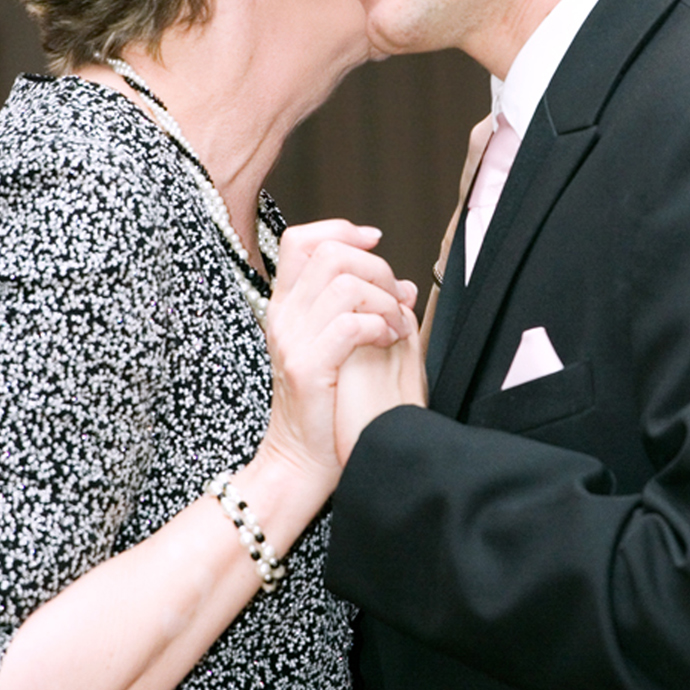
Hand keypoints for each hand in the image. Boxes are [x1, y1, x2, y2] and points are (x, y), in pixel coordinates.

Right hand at [261, 220, 415, 486]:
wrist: (300, 459)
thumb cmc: (325, 406)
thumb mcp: (337, 348)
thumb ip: (364, 311)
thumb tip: (406, 286)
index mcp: (285, 306)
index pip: (300, 241)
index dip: (340, 230)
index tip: (375, 242)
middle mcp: (282, 317)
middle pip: (329, 255)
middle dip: (376, 268)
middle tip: (396, 297)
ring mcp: (292, 341)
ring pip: (345, 285)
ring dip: (384, 300)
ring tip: (396, 325)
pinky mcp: (308, 367)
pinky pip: (351, 325)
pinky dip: (380, 326)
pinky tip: (390, 340)